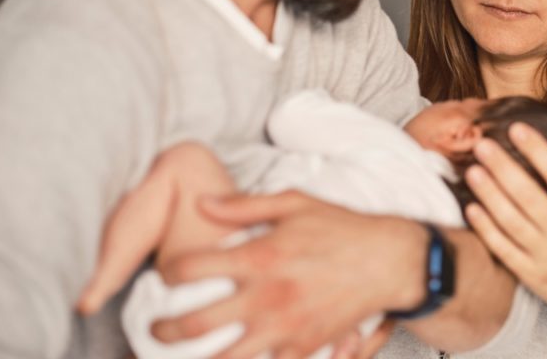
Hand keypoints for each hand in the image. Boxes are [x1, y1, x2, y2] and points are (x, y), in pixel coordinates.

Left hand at [151, 192, 425, 358]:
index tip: (166, 275)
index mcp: (259, 255)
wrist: (390, 261)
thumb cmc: (342, 228)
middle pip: (194, 324)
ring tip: (187, 355)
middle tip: (156, 328)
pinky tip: (238, 356)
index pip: (190, 269)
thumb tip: (202, 204)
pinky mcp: (303, 347)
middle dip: (164, 330)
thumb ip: (244, 205)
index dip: (167, 272)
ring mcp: (284, 327)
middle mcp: (266, 295)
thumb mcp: (295, 203)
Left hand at [464, 126, 546, 339]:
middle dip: (502, 167)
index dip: (537, 149)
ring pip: (510, 221)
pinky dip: (485, 228)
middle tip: (482, 144)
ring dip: (488, 194)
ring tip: (472, 170)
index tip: (517, 128)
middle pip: (527, 195)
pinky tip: (471, 208)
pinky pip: (502, 248)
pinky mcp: (528, 273)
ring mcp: (544, 255)